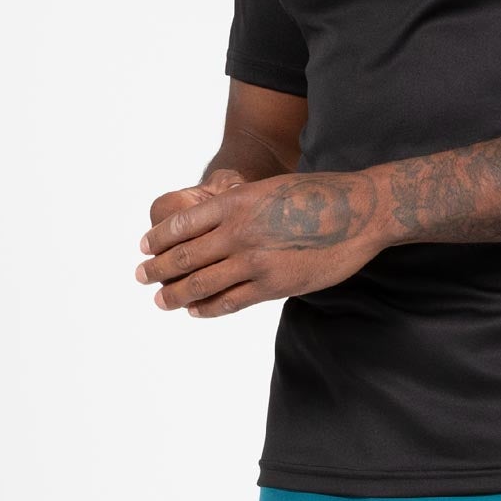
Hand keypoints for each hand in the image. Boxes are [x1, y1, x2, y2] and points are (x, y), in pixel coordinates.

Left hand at [135, 168, 384, 316]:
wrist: (359, 211)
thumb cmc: (318, 195)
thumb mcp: (269, 189)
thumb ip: (241, 208)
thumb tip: (217, 226)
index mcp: (235, 202)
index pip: (180, 224)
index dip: (157, 239)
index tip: (144, 247)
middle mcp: (238, 231)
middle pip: (183, 257)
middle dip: (156, 269)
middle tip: (141, 276)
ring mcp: (254, 260)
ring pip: (200, 284)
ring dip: (174, 295)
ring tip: (160, 300)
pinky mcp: (273, 285)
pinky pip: (230, 302)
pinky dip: (207, 308)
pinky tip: (195, 311)